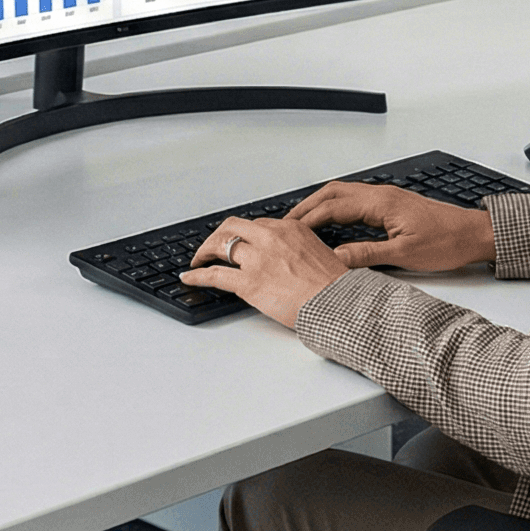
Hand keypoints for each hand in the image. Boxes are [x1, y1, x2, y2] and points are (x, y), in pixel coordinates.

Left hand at [182, 215, 349, 328]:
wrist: (339, 305)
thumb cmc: (336, 288)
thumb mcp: (320, 254)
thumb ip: (299, 250)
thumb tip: (287, 259)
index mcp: (291, 229)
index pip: (257, 225)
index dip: (243, 235)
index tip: (238, 242)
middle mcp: (272, 238)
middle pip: (233, 227)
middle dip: (218, 236)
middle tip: (211, 247)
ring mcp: (259, 259)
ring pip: (220, 246)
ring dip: (205, 252)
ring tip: (199, 260)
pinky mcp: (250, 283)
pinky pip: (215, 274)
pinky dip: (197, 275)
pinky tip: (189, 277)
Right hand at [290, 181, 497, 273]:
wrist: (474, 234)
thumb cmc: (447, 241)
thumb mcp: (405, 255)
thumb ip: (368, 255)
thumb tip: (336, 258)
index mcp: (381, 202)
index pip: (333, 206)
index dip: (308, 218)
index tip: (289, 230)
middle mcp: (381, 195)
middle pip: (333, 193)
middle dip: (307, 207)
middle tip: (286, 224)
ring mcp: (386, 198)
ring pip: (343, 195)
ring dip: (321, 206)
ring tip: (303, 224)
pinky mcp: (392, 205)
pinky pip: (355, 201)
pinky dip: (337, 210)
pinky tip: (333, 224)